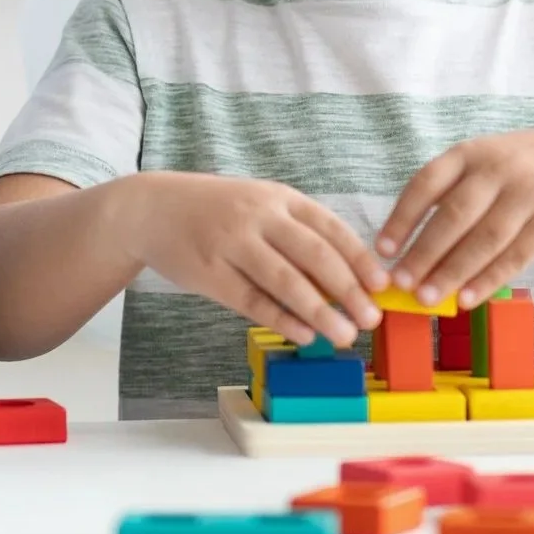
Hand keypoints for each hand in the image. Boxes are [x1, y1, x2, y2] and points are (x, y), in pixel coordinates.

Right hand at [112, 172, 387, 346]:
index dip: (360, 259)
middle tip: (371, 318)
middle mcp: (258, 217)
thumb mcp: (260, 206)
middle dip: (348, 290)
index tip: (382, 286)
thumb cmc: (216, 212)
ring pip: (285, 281)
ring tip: (344, 335)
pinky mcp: (210, 274)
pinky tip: (304, 335)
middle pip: (314, 255)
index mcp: (279, 198)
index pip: (330, 229)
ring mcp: (232, 245)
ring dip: (320, 312)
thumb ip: (298, 234)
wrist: (152, 210)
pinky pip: (253, 301)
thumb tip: (345, 280)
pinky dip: (282, 320)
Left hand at [376, 125, 533, 310]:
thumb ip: (447, 194)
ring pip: (485, 239)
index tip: (382, 251)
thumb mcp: (481, 163)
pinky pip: (516, 256)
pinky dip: (488, 280)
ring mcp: (529, 193)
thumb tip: (404, 248)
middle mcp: (498, 168)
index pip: (427, 183)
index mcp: (469, 153)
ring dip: (453, 272)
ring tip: (426, 297)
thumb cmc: (518, 169)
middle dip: (424, 252)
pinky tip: (466, 298)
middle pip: (455, 215)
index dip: (402, 218)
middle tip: (401, 283)